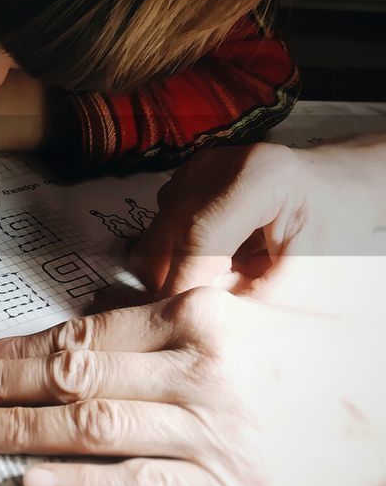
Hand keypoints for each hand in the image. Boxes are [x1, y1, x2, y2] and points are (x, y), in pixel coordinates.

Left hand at [0, 287, 384, 485]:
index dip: (10, 347)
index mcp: (193, 315)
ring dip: (17, 427)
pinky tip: (34, 483)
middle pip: (70, 374)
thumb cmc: (311, 362)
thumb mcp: (241, 317)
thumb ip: (166, 325)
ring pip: (91, 424)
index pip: (78, 332)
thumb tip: (80, 337)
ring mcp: (209, 428)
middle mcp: (194, 365)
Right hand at [130, 139, 385, 306]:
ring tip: (210, 282)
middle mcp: (217, 164)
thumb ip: (253, 291)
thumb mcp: (303, 268)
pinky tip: (209, 260)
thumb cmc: (328, 228)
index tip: (174, 320)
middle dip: (165, 279)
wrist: (328, 188)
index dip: (181, 282)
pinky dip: (173, 251)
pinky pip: (161, 225)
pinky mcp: (183, 177)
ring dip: (170, 266)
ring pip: (156, 232)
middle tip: (184, 314)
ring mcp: (195, 168)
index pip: (200, 235)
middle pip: (167, 231)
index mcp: (260, 179)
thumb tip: (200, 314)